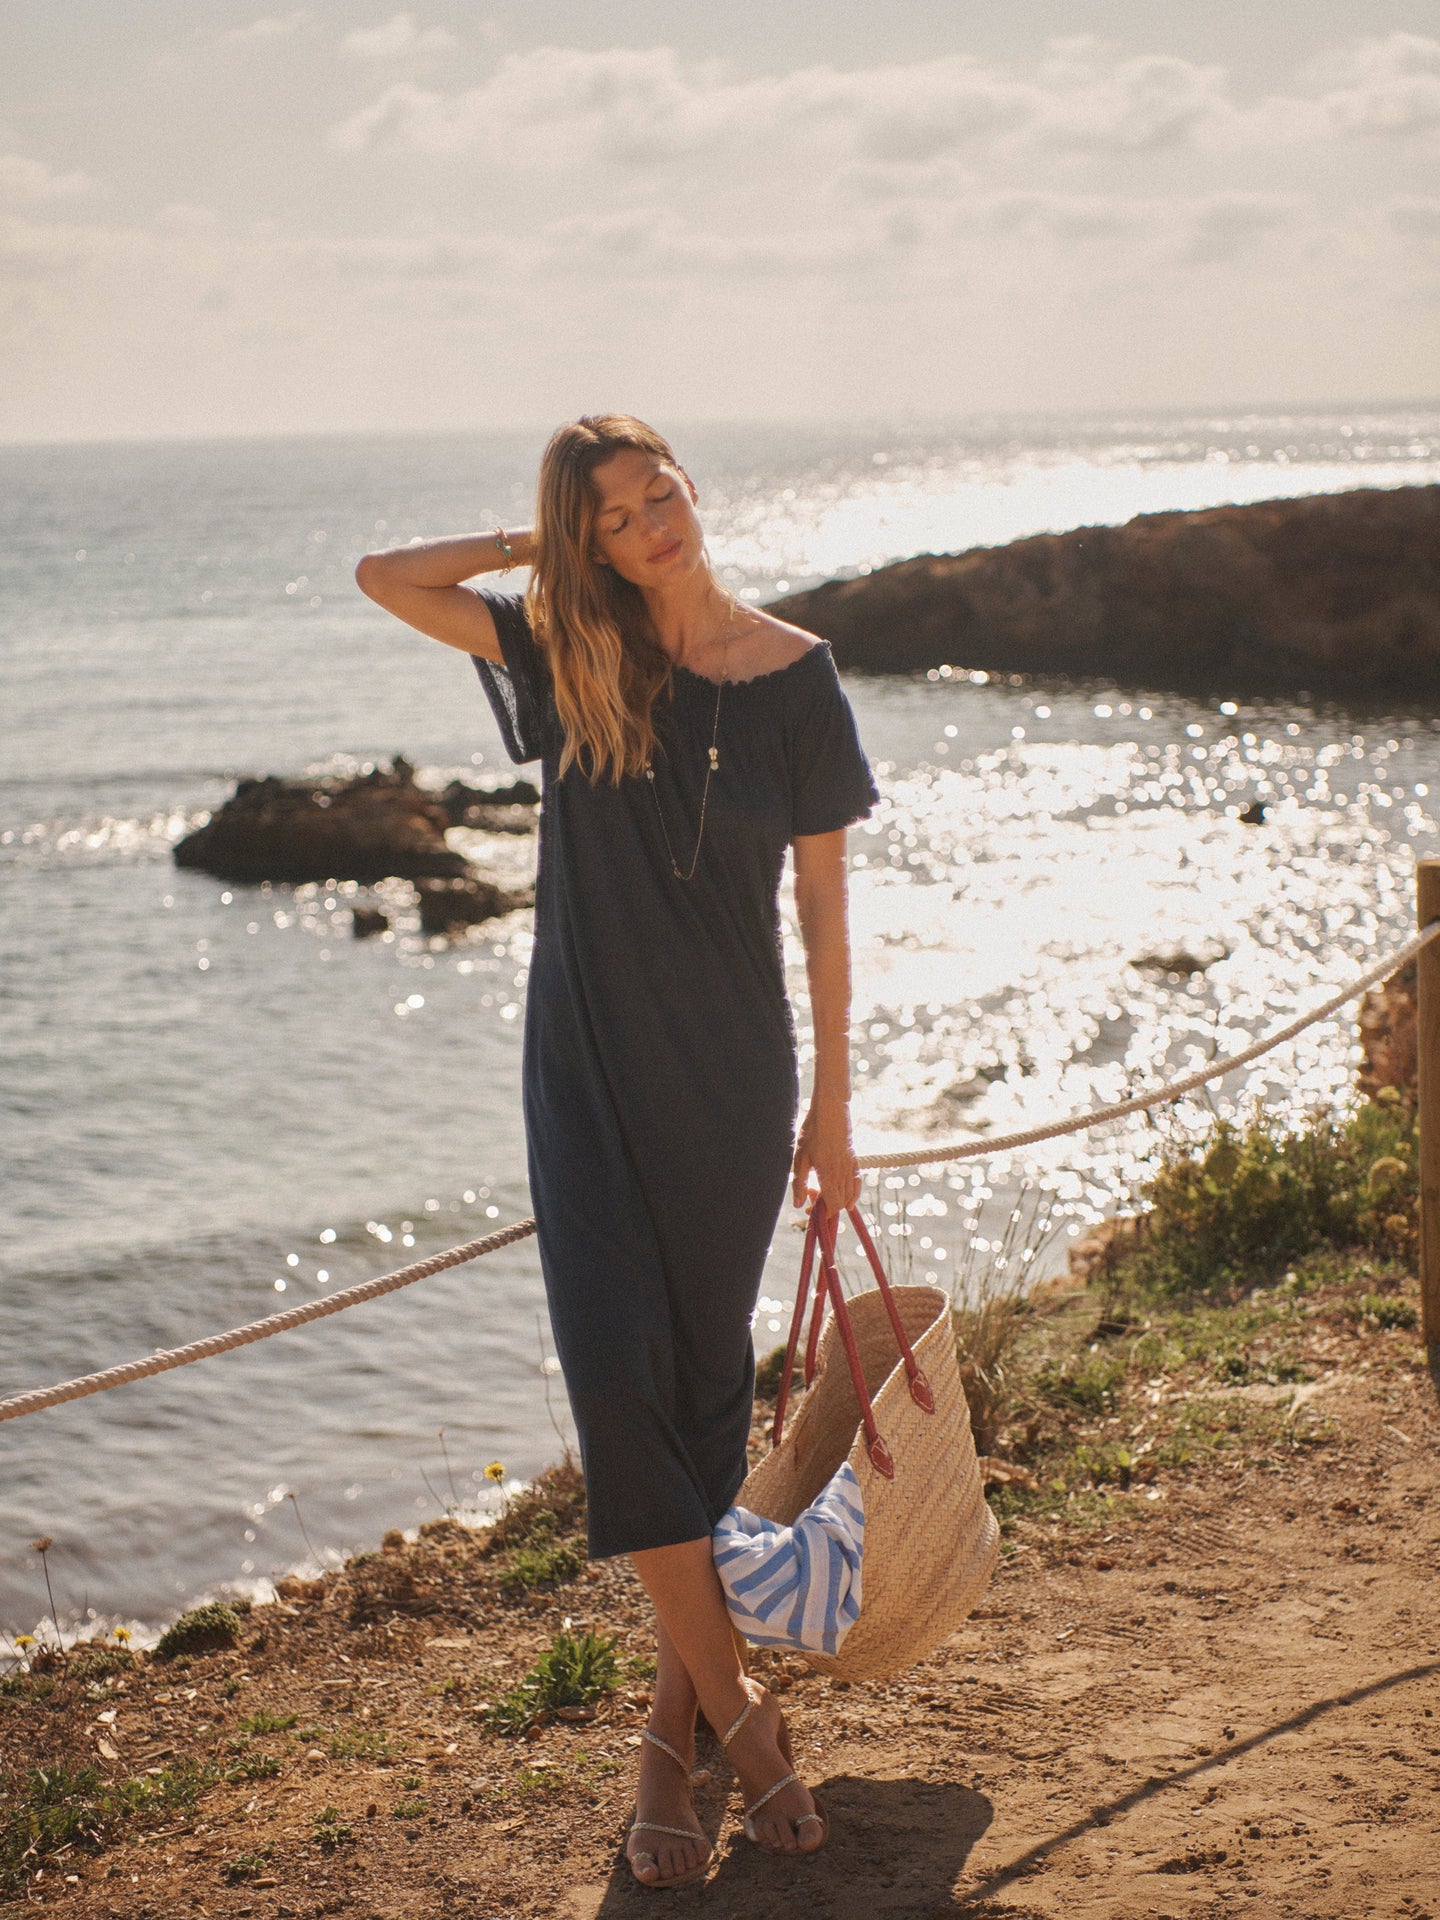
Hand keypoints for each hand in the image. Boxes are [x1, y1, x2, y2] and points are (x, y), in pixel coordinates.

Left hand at [791, 1099, 859, 1215]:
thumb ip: (799, 1183)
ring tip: (822, 1193)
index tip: (810, 1210)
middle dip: (827, 1207)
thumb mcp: (800, 1157)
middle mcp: (842, 1174)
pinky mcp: (854, 1160)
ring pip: (849, 1195)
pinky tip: (849, 1200)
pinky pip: (857, 1183)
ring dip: (838, 1201)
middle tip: (812, 1196)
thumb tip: (798, 1205)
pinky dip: (854, 1194)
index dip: (823, 1213)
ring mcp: (850, 1167)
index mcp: (828, 1175)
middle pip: (840, 1203)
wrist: (831, 1111)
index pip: (832, 1205)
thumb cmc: (812, 1132)